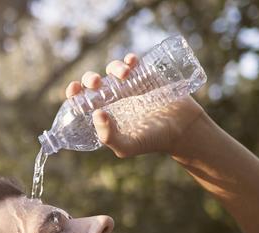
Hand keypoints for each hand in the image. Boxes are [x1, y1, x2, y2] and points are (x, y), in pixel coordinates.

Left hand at [66, 53, 206, 157]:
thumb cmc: (153, 141)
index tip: (74, 89)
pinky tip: (131, 62)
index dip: (74, 92)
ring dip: (113, 67)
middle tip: (96, 83)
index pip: (82, 100)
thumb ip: (109, 136)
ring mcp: (130, 85)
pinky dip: (129, 59)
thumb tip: (96, 113)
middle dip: (90, 78)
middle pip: (94, 82)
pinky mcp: (147, 75)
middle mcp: (114, 98)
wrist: (183, 129)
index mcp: (104, 113)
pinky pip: (134, 62)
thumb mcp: (127, 146)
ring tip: (124, 74)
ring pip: (113, 69)